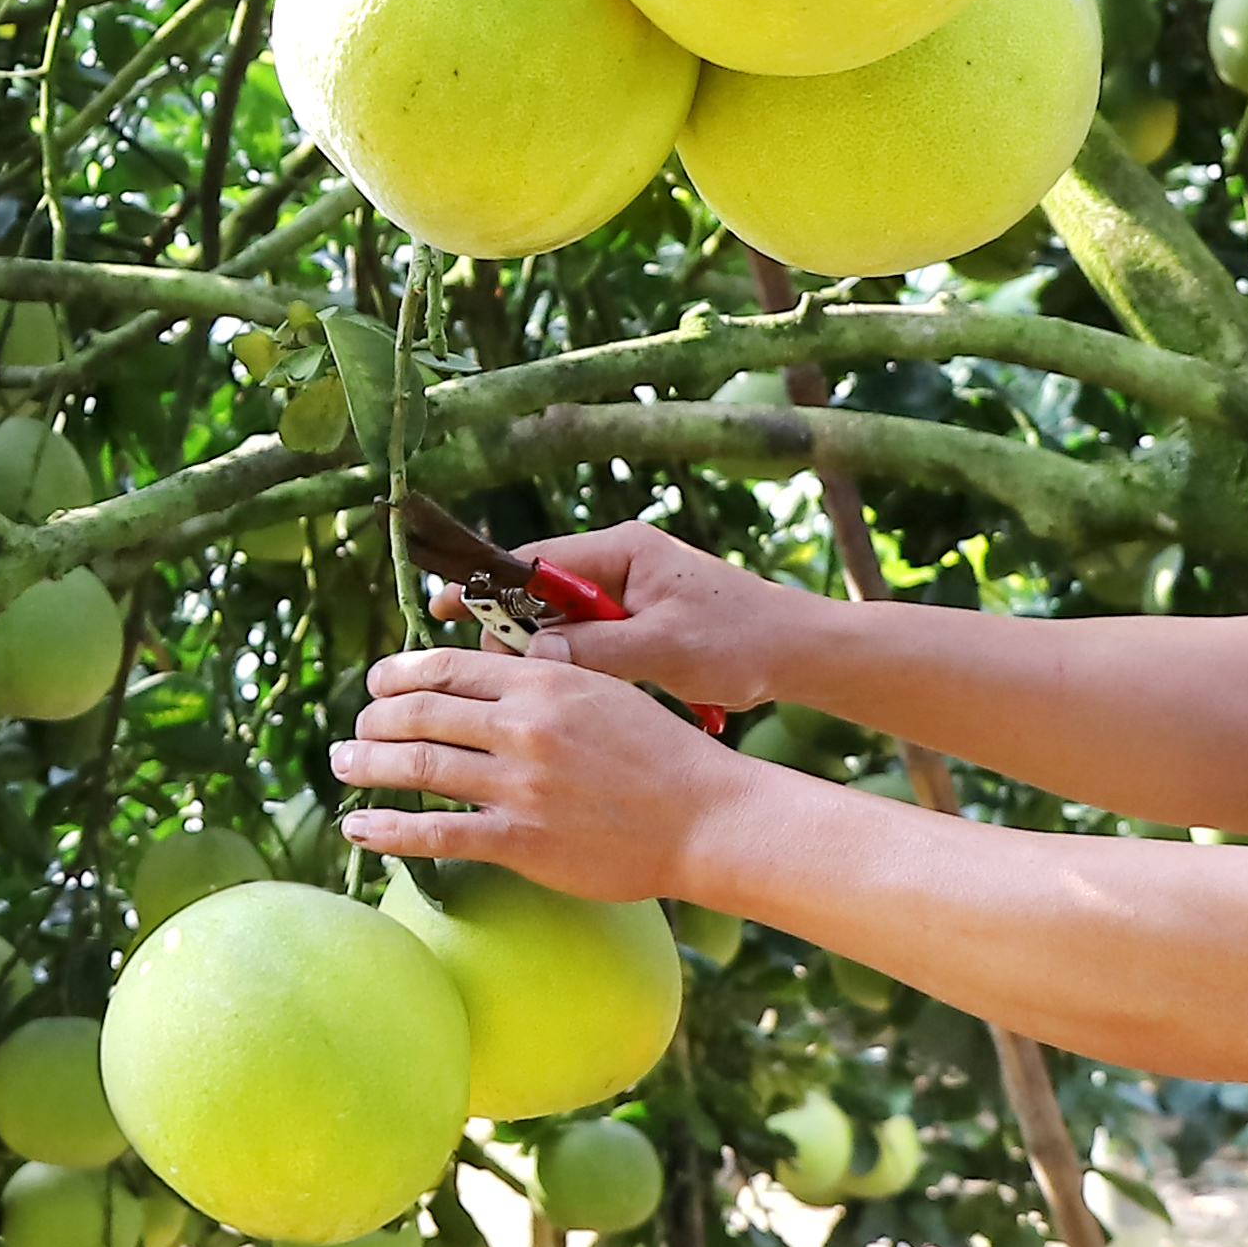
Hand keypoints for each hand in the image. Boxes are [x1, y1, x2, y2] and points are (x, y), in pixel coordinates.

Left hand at [329, 645, 749, 903]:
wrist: (705, 818)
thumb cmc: (662, 754)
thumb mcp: (605, 690)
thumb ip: (547, 678)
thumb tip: (500, 667)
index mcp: (543, 681)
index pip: (447, 667)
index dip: (398, 673)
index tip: (377, 683)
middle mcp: (524, 727)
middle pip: (420, 713)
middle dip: (374, 720)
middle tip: (354, 731)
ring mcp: (520, 786)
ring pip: (417, 768)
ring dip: (367, 765)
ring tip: (342, 765)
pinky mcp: (522, 840)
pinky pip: (437, 834)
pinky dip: (388, 830)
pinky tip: (359, 828)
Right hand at [502, 521, 803, 714]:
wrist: (801, 652)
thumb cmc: (742, 641)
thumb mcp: (664, 648)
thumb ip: (596, 648)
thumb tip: (531, 652)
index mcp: (624, 550)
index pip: (536, 560)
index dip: (487, 585)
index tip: (447, 606)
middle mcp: (621, 562)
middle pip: (542, 591)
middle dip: (513, 629)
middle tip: (492, 674)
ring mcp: (630, 591)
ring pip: (563, 619)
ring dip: (549, 652)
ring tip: (528, 690)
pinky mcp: (640, 620)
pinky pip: (589, 638)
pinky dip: (577, 663)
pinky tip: (570, 696)